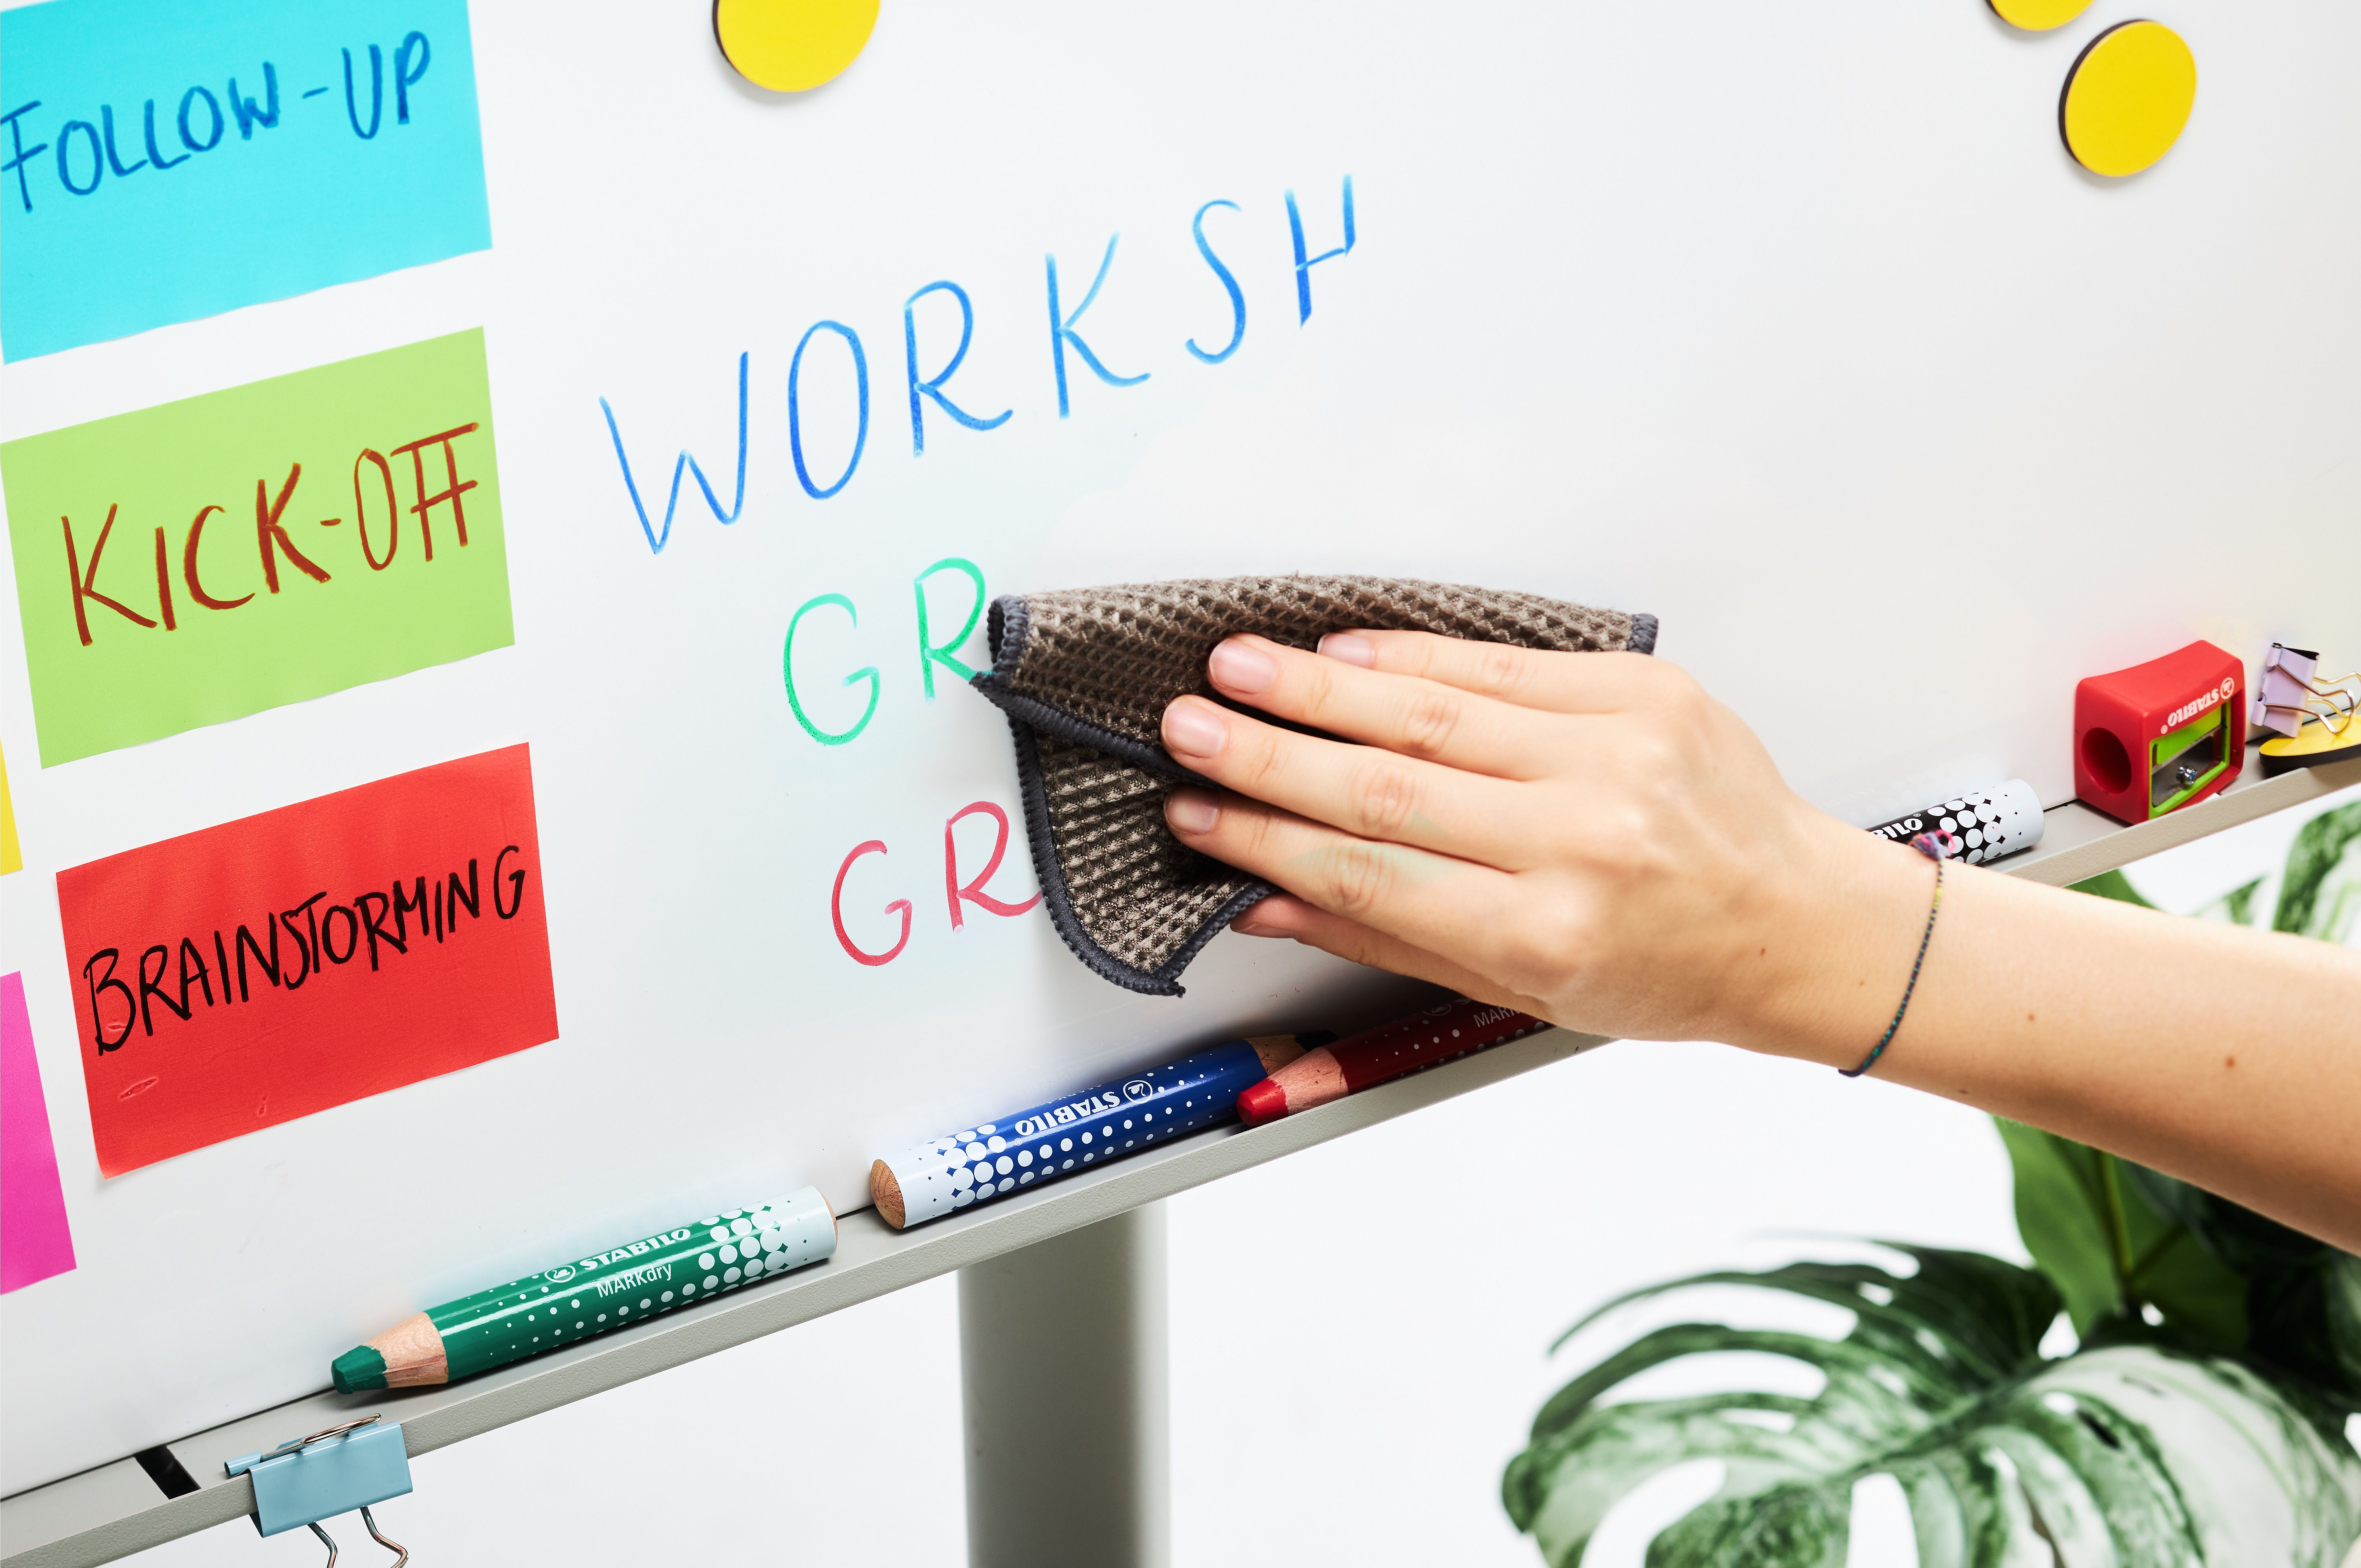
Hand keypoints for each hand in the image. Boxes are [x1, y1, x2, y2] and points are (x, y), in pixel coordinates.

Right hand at [1157, 632, 1933, 1055]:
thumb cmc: (1664, 969)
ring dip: (1317, 686)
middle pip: (1386, 785)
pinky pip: (1501, 665)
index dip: (1266, 839)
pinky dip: (1411, 655)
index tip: (1195, 815)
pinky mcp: (1642, 692)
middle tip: (1186, 728)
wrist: (1796, 922)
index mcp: (1546, 934)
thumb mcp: (1523, 991)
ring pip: (1434, 711)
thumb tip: (1266, 896)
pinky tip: (1342, 652)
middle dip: (1267, 754)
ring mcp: (1616, 757)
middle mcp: (1582, 843)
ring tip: (1237, 667)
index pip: (1370, 874)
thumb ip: (1388, 935)